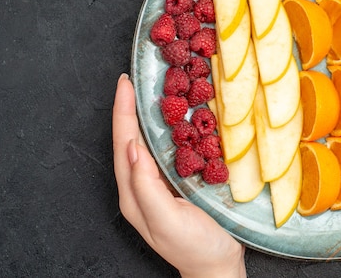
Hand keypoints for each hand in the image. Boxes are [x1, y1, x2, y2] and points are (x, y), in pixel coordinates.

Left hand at [112, 74, 245, 277]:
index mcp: (134, 193)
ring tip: (151, 91)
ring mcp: (159, 184)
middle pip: (131, 139)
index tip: (125, 84)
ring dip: (147, 115)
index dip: (123, 112)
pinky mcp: (178, 183)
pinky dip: (169, 129)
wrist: (217, 267)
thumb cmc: (194, 247)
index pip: (124, 144)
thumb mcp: (166, 220)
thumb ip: (146, 186)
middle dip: (130, 108)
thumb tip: (133, 147)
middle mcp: (142, 185)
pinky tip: (178, 118)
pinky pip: (168, 150)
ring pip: (148, 142)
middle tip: (136, 80)